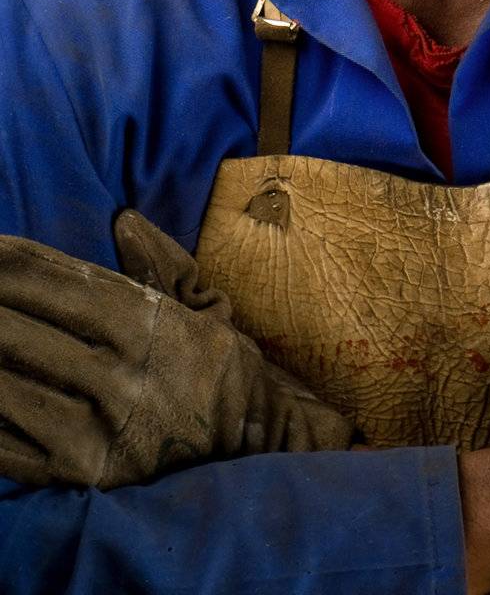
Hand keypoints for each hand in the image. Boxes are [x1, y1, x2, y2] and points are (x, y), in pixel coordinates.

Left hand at [0, 215, 357, 489]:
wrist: (254, 453)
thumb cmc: (220, 372)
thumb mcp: (204, 309)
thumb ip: (160, 264)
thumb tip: (122, 219)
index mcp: (151, 328)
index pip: (65, 287)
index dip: (15, 265)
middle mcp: (120, 379)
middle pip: (24, 335)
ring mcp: (96, 434)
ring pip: (6, 390)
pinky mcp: (79, 480)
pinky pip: (7, 449)